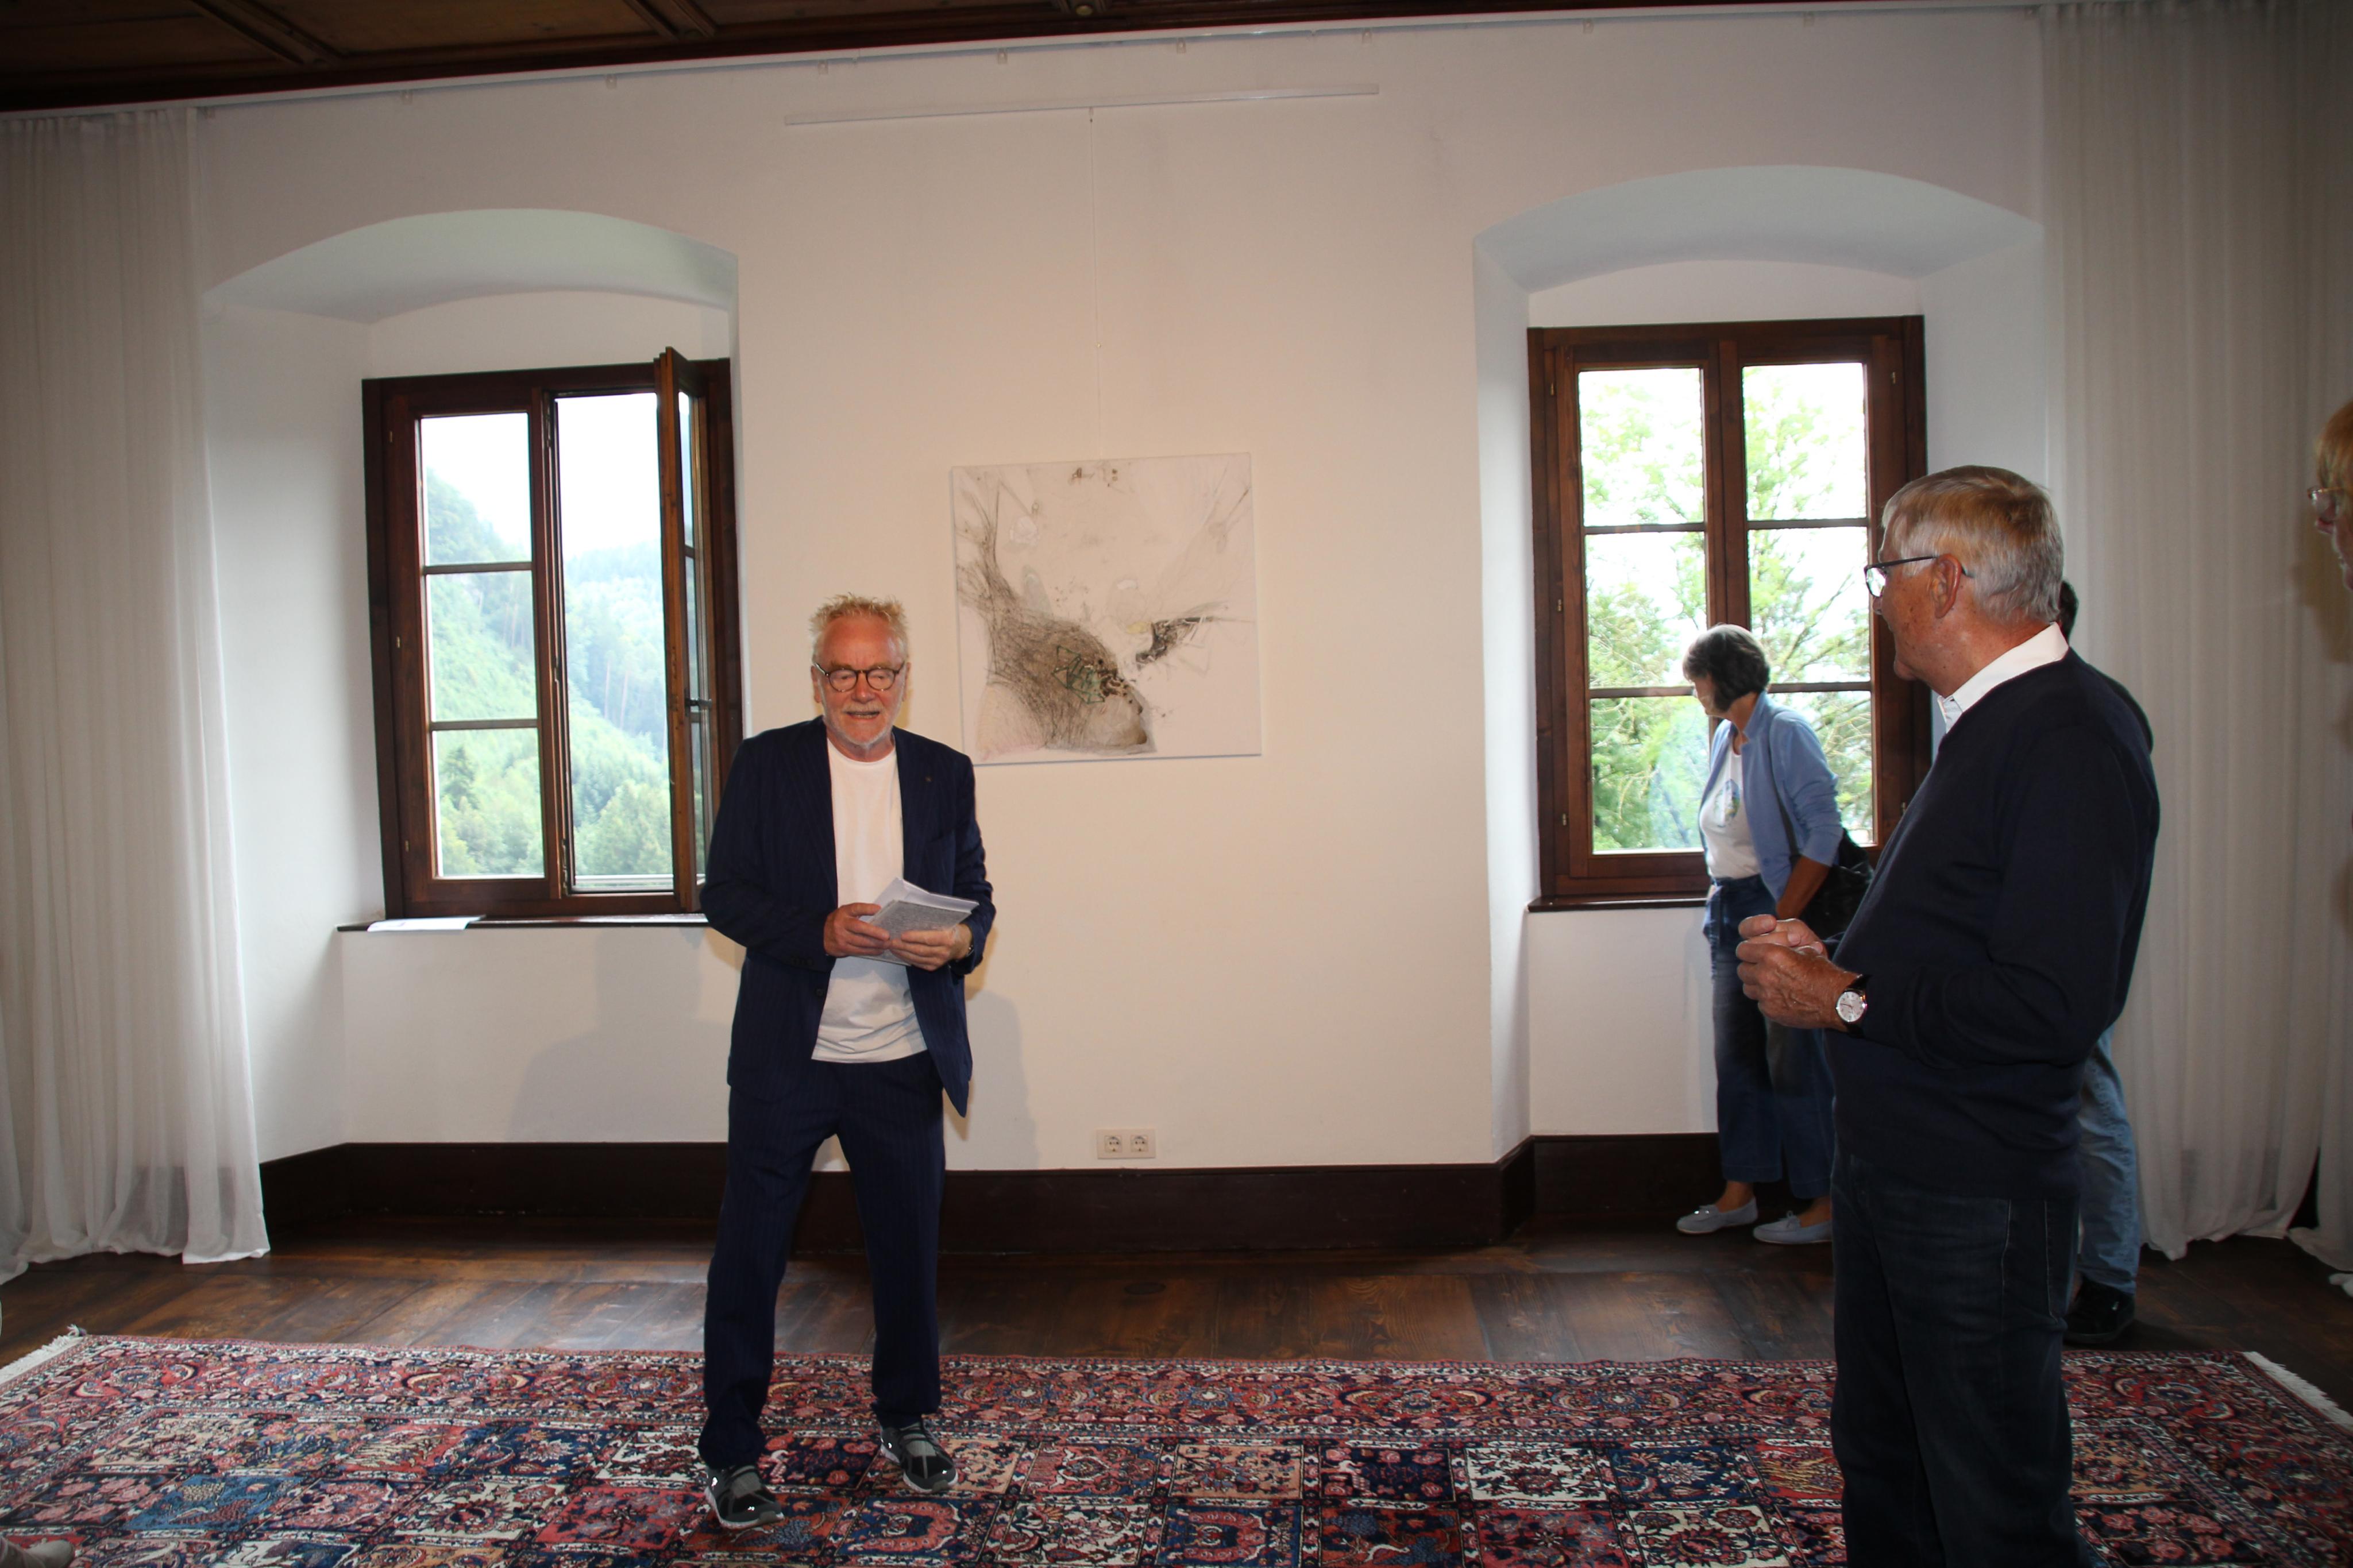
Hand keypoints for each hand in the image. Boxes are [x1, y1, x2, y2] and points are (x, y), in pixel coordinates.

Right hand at [824, 903, 891, 957]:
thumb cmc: (839, 922)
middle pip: (859, 928)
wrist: (820, 935)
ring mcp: (841, 937)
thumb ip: (859, 911)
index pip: (855, 908)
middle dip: (874, 932)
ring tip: (887, 944)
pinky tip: (879, 950)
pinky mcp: (842, 948)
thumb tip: (879, 910)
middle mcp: (841, 924)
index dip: (867, 909)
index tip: (878, 909)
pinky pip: (858, 951)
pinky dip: (870, 951)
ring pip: (860, 942)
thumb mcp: (846, 912)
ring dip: (875, 944)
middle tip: (886, 935)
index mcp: (844, 912)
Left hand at [888, 923, 971, 971]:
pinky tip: (899, 953)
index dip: (914, 937)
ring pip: (917, 958)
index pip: (928, 939)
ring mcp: (939, 962)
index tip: (902, 935)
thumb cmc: (952, 929)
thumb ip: (933, 922)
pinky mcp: (934, 967)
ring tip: (892, 947)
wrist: (962, 944)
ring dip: (902, 953)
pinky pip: (918, 964)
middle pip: (920, 950)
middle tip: (891, 941)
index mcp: (948, 939)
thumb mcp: (947, 922)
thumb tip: (911, 918)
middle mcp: (944, 952)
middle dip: (904, 946)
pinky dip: (907, 959)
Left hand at [1736, 919, 1854, 1031]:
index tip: (1754, 952)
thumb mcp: (1806, 950)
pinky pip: (1760, 1003)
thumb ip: (1783, 948)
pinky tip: (1781, 997)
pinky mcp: (1771, 1011)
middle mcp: (1765, 975)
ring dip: (1756, 984)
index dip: (1749, 950)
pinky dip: (1766, 999)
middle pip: (1742, 970)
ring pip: (1748, 988)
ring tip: (1771, 983)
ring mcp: (1766, 996)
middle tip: (1761, 968)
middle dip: (1751, 968)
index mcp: (1772, 955)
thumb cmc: (1824, 972)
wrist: (1837, 1001)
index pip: (1743, 950)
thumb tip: (1773, 946)